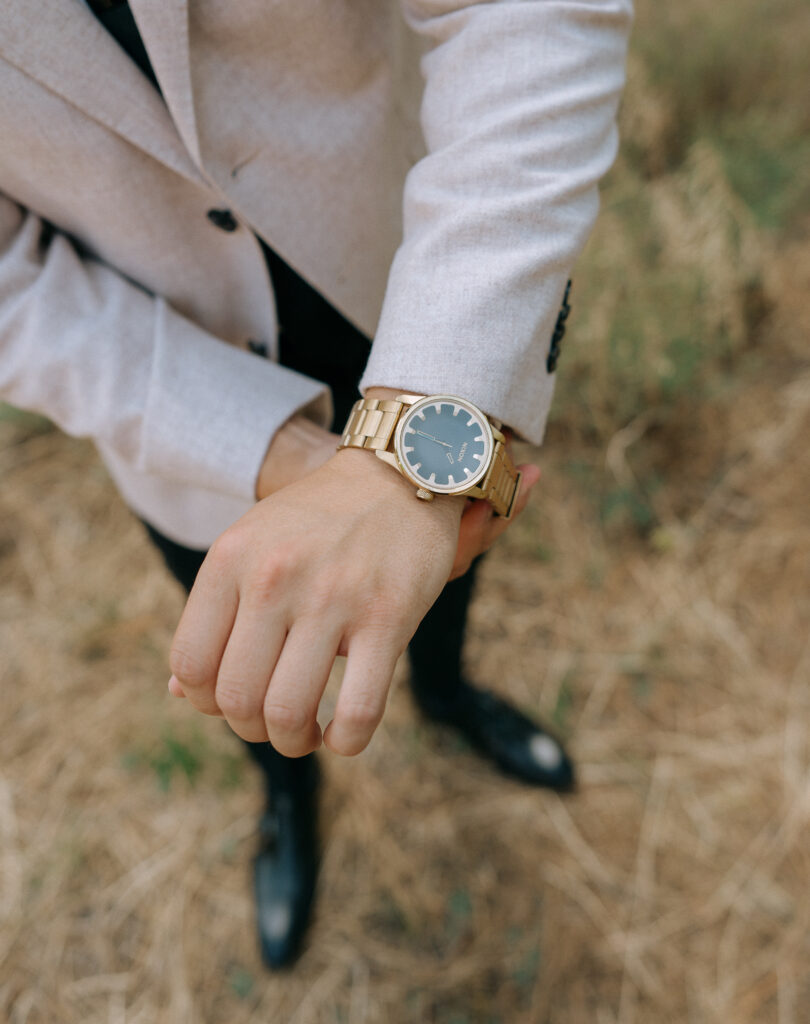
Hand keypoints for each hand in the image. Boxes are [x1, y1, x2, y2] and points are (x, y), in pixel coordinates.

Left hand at [169, 391, 539, 756]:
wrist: (399, 473)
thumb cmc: (319, 520)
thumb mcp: (252, 546)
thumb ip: (216, 614)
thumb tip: (181, 694)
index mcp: (231, 559)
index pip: (190, 666)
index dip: (207, 703)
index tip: (235, 700)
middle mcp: (274, 578)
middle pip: (236, 699)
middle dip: (252, 729)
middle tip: (275, 721)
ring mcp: (332, 598)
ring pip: (288, 714)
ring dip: (293, 741)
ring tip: (306, 732)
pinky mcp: (388, 617)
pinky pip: (359, 712)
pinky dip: (347, 742)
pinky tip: (344, 734)